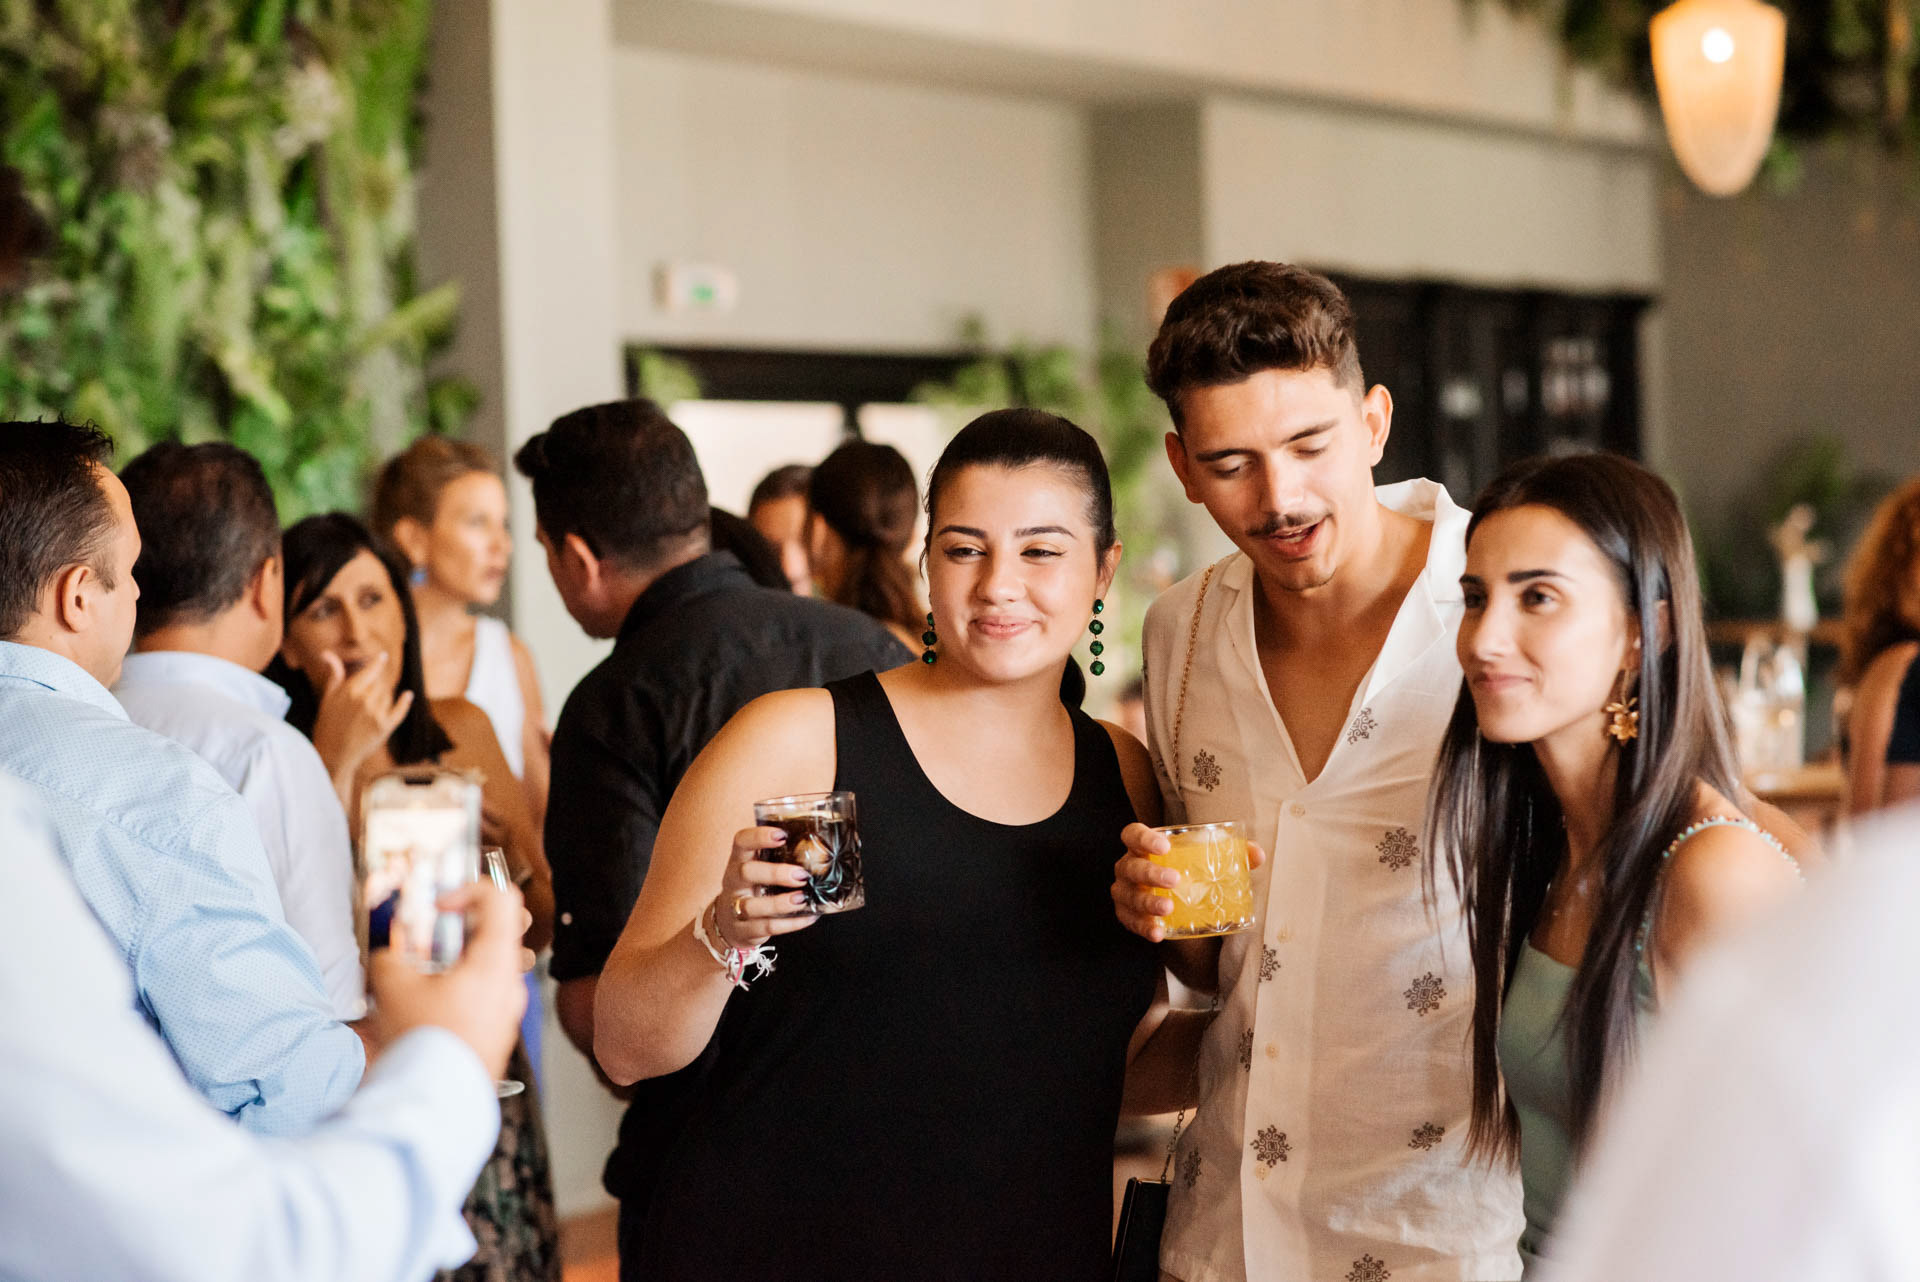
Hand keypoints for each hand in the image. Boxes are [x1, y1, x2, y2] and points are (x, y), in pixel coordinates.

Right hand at [309, 651, 413, 778]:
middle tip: (363, 701)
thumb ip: (334, 675)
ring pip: (388, 696)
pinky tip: (408, 695)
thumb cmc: (328, 726)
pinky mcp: (385, 727)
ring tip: (365, 714)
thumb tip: (327, 653)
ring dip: (382, 699)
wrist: (333, 755)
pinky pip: (400, 710)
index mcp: (350, 690)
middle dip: (375, 687)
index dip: (378, 662)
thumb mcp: (328, 698)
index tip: (383, 656)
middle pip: (380, 683)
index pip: (371, 670)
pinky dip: (405, 701)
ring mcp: (376, 713)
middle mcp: (364, 699)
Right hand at [368, 882, 526, 1078]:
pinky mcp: (498, 1035)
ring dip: (455, 962)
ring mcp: (509, 1012)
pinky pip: (484, 996)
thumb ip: (390, 957)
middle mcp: (511, 985)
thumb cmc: (424, 1044)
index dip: (469, 890)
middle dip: (458, 930)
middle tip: (428, 941)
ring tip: (421, 978)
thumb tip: (390, 953)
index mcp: (496, 963)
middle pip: (496, 934)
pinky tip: (426, 1007)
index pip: (501, 899)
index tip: (440, 908)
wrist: (436, 1105)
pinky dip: (459, 989)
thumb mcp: (394, 988)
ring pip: (489, 967)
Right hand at [710, 826, 821, 951]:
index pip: (741, 841)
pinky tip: (809, 917)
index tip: (782, 835)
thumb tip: (821, 842)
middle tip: (800, 875)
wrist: (727, 923)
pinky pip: (767, 927)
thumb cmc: (752, 887)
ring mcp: (735, 908)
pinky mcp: (744, 930)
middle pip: (746, 873)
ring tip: (802, 899)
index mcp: (739, 860)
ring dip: (779, 903)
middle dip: (774, 873)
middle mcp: (734, 882)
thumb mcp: (758, 868)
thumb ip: (779, 856)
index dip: (759, 836)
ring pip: (752, 906)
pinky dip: (790, 924)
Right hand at [1111, 822, 1267, 942]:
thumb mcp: (1206, 861)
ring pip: (1128, 896)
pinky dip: (1144, 927)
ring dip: (1147, 902)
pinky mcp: (1127, 916)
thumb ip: (1232, 854)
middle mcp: (1129, 867)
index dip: (1144, 838)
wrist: (1173, 900)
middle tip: (1175, 880)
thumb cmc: (1186, 872)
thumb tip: (1257, 854)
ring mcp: (1125, 892)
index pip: (1133, 835)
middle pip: (1131, 866)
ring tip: (1168, 908)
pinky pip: (1131, 922)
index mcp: (1144, 847)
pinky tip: (1158, 933)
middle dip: (1151, 873)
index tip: (1164, 847)